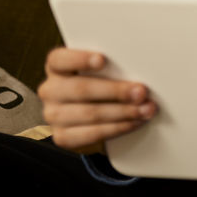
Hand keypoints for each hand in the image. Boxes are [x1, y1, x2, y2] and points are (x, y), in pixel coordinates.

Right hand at [37, 48, 156, 153]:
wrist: (91, 113)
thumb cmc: (101, 80)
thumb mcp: (102, 68)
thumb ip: (112, 64)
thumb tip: (140, 66)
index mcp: (56, 66)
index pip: (60, 60)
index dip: (80, 59)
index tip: (102, 59)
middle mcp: (50, 90)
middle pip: (81, 89)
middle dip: (116, 91)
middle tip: (141, 92)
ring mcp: (53, 115)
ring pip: (90, 113)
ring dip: (123, 112)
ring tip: (146, 109)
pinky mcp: (62, 136)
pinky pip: (92, 134)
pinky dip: (118, 128)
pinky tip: (135, 122)